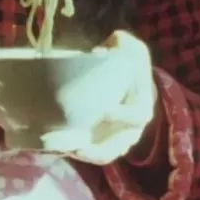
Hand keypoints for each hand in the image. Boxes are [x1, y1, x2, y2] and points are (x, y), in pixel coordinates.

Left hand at [35, 30, 158, 164]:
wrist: (124, 74)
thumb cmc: (125, 60)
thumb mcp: (127, 45)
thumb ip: (120, 43)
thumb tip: (98, 53)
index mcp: (141, 104)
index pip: (137, 116)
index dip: (124, 116)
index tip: (106, 112)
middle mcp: (131, 127)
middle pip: (118, 146)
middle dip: (99, 150)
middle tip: (77, 146)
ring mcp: (116, 137)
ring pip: (103, 154)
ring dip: (85, 156)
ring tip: (64, 151)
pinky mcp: (100, 140)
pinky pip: (90, 152)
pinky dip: (75, 152)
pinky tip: (58, 147)